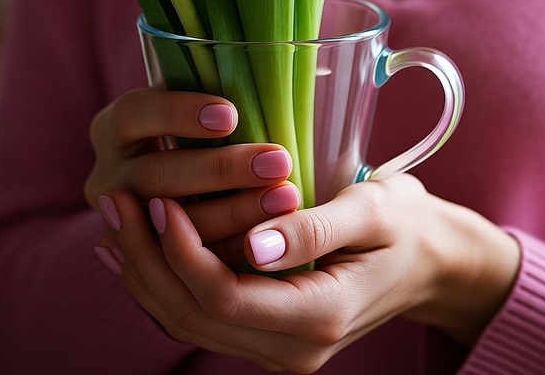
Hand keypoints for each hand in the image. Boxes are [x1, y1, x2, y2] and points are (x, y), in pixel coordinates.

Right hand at [85, 89, 299, 256]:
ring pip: (172, 225)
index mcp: (114, 127)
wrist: (193, 188)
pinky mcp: (148, 262)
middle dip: (220, 169)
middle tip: (276, 162)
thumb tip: (282, 64)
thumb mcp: (204, 108)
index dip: (178, 113)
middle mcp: (108, 177)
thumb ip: (224, 90)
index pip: (135, 114)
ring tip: (287, 198)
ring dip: (233, 212)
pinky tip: (270, 238)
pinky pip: (184, 262)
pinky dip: (227, 248)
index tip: (230, 115)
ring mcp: (123, 226)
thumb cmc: (209, 132)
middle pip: (157, 174)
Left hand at [96, 174, 520, 371]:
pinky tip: (138, 246)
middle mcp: (291, 348)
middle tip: (116, 197)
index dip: (180, 249)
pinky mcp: (269, 332)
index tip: (158, 196)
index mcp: (318, 317)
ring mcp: (278, 347)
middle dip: (146, 257)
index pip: (223, 295)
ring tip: (114, 217)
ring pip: (188, 319)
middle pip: (193, 314)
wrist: (431, 263)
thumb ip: (317, 228)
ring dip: (145, 269)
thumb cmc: (406, 225)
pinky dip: (164, 280)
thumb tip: (256, 243)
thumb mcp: (375, 212)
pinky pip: (202, 314)